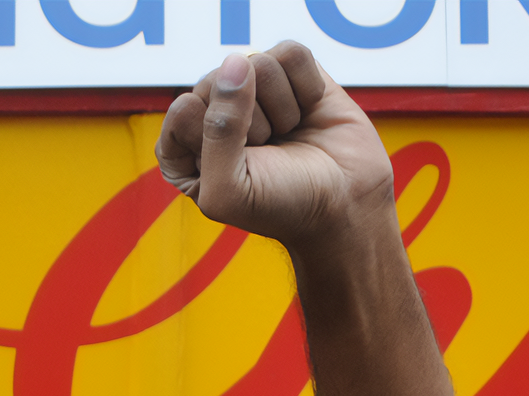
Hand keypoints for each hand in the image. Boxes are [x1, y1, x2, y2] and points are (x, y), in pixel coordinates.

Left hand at [155, 42, 395, 252]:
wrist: (345, 204)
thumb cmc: (282, 206)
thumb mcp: (230, 190)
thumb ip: (218, 130)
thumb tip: (236, 63)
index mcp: (184, 148)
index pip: (183, 111)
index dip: (215, 139)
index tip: (238, 168)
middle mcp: (214, 113)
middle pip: (217, 81)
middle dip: (252, 125)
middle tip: (269, 152)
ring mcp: (253, 89)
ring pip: (258, 64)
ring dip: (282, 110)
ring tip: (289, 135)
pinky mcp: (291, 72)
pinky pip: (292, 55)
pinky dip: (307, 89)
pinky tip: (308, 112)